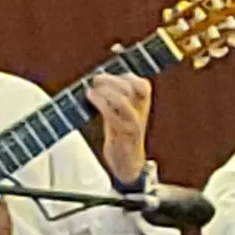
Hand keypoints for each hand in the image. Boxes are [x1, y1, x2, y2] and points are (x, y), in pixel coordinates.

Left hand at [84, 71, 152, 187]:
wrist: (127, 158)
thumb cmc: (121, 130)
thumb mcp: (123, 109)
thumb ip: (116, 94)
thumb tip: (99, 77)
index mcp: (144, 103)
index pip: (141, 84)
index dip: (123, 77)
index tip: (105, 76)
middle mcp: (142, 112)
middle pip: (130, 89)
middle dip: (111, 81)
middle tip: (96, 80)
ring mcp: (134, 123)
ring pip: (122, 101)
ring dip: (105, 93)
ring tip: (91, 91)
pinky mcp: (124, 135)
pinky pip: (113, 117)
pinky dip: (101, 105)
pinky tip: (91, 98)